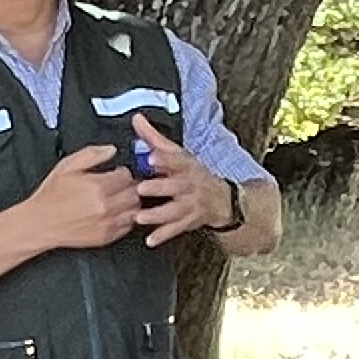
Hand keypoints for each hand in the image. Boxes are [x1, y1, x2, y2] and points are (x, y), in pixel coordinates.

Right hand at [27, 142, 143, 249]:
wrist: (40, 223)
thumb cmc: (51, 196)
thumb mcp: (67, 166)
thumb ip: (92, 154)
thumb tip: (111, 149)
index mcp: (98, 187)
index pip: (126, 176)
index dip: (123, 172)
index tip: (117, 172)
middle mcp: (105, 206)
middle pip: (134, 193)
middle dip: (129, 186)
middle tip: (120, 185)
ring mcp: (107, 224)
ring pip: (134, 210)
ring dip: (129, 202)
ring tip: (118, 199)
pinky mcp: (106, 237)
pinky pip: (127, 226)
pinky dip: (125, 218)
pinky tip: (114, 212)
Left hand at [125, 118, 232, 243]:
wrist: (222, 200)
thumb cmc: (192, 174)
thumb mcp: (177, 154)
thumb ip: (153, 138)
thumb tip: (136, 118)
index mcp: (185, 166)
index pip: (177, 160)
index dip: (165, 159)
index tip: (152, 158)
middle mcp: (188, 185)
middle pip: (175, 186)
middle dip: (160, 187)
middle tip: (141, 188)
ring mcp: (190, 204)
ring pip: (175, 210)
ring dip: (158, 215)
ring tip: (140, 218)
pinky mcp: (189, 221)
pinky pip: (176, 229)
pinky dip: (163, 236)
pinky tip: (150, 240)